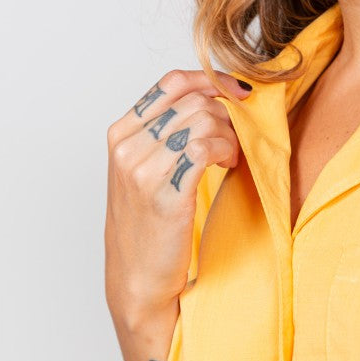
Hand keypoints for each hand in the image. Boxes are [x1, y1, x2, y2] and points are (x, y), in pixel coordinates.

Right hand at [104, 67, 251, 330]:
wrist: (138, 280)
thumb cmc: (149, 227)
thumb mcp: (146, 171)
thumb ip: (167, 134)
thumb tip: (214, 99)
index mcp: (120, 133)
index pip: (172, 83)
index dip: (212, 81)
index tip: (239, 91)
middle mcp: (127, 145)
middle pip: (193, 100)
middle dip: (226, 114)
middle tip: (237, 140)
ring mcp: (141, 168)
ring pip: (203, 120)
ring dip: (230, 135)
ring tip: (232, 157)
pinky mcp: (164, 191)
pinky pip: (205, 147)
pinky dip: (226, 150)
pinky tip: (230, 165)